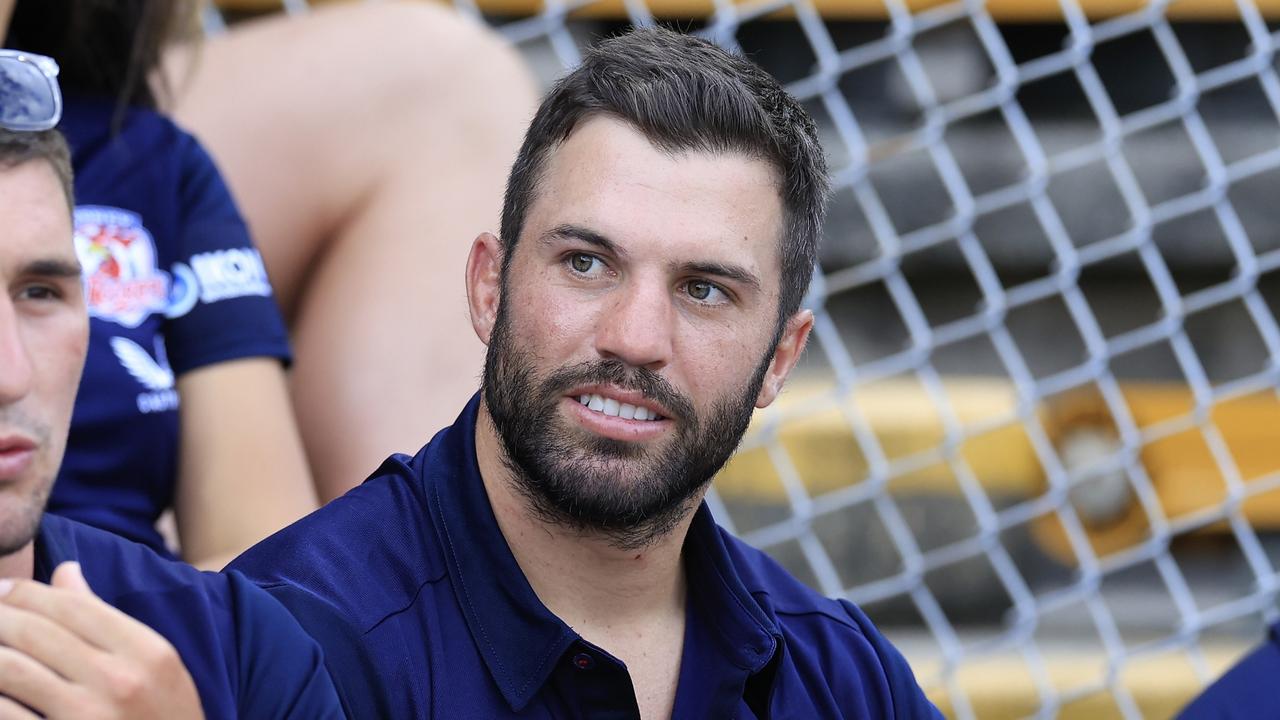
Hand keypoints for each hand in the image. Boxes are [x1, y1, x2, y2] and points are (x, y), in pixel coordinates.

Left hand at [0, 562, 204, 718]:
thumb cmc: (164, 714)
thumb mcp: (153, 663)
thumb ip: (105, 618)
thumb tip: (64, 572)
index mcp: (145, 651)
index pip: (73, 604)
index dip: (29, 592)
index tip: (5, 590)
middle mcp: (117, 680)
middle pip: (38, 631)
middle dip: (0, 615)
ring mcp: (86, 717)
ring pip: (12, 668)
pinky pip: (8, 712)